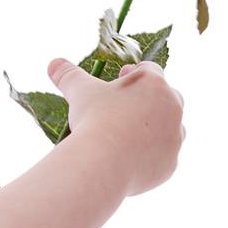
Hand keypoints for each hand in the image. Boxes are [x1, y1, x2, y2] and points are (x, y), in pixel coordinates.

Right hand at [48, 56, 185, 196]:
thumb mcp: (79, 93)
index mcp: (155, 84)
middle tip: (127, 107)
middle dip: (150, 100)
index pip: (150, 70)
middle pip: (168, 98)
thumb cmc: (94, 120)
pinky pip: (164, 158)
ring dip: (155, 130)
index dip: (134, 74)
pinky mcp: (170, 164)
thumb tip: (53, 63)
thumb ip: (69, 75)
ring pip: (171, 129)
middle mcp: (172, 108)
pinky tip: (133, 159)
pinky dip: (151, 158)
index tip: (120, 80)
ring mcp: (174, 137)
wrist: (102, 164)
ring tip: (131, 135)